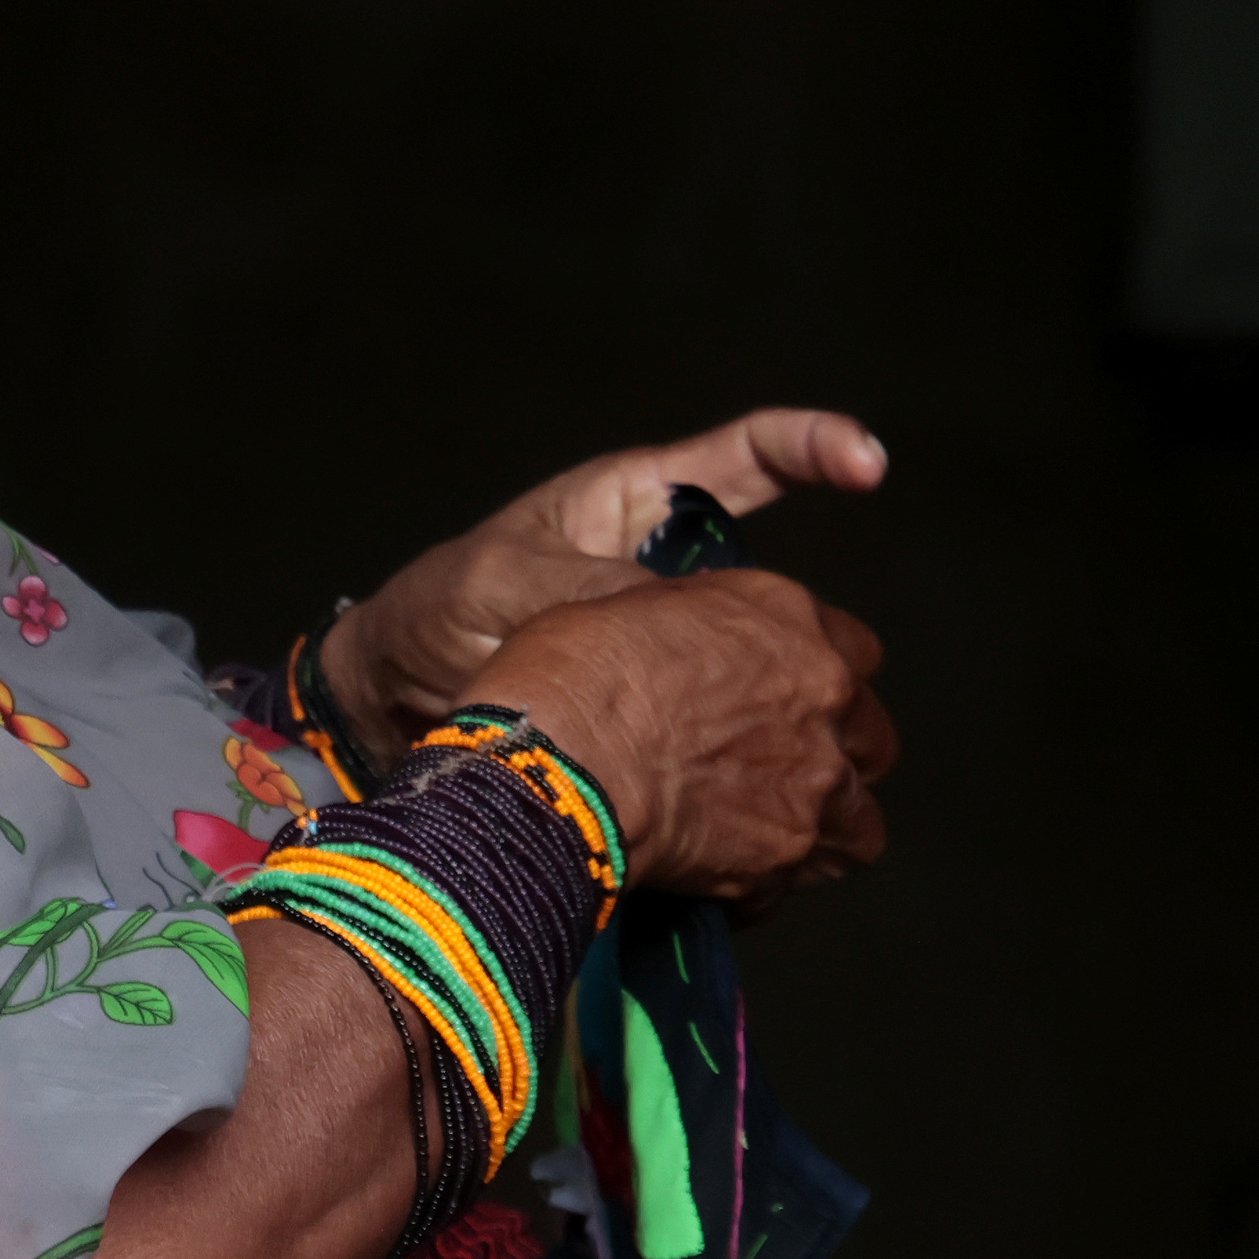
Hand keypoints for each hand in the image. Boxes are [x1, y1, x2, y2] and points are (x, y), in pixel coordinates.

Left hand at [316, 409, 887, 751]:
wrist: (389, 702)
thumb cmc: (436, 610)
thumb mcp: (500, 585)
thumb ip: (583, 593)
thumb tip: (668, 625)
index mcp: (641, 504)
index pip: (750, 456)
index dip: (818, 447)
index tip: (869, 466)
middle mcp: (672, 573)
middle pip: (781, 590)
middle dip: (811, 634)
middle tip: (835, 671)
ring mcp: (674, 652)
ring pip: (770, 675)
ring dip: (789, 717)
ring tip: (796, 756)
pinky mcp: (664, 723)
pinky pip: (731, 746)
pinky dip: (750, 778)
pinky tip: (751, 811)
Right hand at [468, 568, 895, 900]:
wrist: (564, 754)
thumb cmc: (583, 672)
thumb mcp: (643, 603)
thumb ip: (701, 628)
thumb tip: (694, 647)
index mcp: (794, 628)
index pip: (856, 653)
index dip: (821, 679)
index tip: (792, 694)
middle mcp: (823, 706)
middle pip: (872, 743)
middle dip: (837, 758)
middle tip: (783, 768)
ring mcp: (811, 790)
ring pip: (857, 826)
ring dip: (820, 831)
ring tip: (764, 836)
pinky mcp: (777, 861)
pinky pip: (788, 887)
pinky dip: (761, 887)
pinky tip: (719, 875)